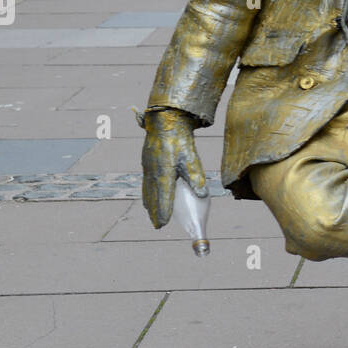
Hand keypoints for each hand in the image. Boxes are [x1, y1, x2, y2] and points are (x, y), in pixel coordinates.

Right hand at [139, 109, 206, 229]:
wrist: (165, 120)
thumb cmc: (180, 139)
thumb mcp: (191, 156)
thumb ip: (195, 176)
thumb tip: (202, 195)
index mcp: (164, 168)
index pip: (164, 194)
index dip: (164, 209)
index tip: (164, 223)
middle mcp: (153, 170)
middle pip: (153, 196)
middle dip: (156, 212)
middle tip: (158, 226)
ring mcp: (147, 166)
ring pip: (148, 190)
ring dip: (150, 205)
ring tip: (153, 217)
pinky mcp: (146, 163)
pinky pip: (146, 183)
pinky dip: (147, 194)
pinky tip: (148, 200)